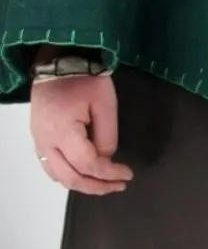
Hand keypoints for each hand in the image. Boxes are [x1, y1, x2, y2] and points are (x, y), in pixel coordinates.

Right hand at [30, 75, 133, 194]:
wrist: (59, 62)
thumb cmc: (85, 79)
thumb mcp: (105, 103)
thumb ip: (107, 135)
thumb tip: (106, 158)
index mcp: (62, 132)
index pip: (88, 164)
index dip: (109, 173)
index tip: (128, 174)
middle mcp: (45, 142)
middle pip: (70, 177)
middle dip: (97, 186)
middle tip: (119, 185)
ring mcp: (38, 141)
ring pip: (58, 176)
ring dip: (82, 184)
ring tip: (105, 184)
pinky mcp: (38, 138)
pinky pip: (50, 166)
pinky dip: (68, 175)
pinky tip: (85, 175)